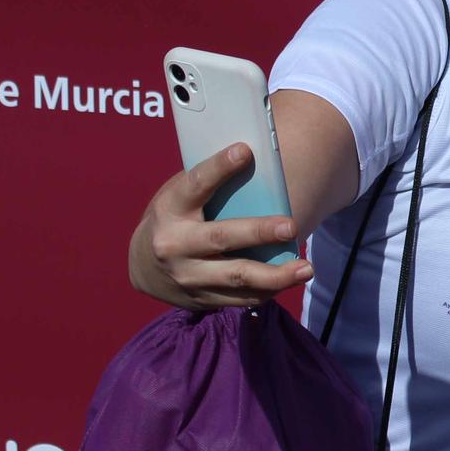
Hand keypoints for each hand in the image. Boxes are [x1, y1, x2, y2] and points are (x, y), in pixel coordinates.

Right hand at [128, 143, 313, 308]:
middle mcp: (175, 245)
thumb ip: (209, 186)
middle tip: (291, 226)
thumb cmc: (175, 218)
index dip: (218, 168)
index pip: (195, 184)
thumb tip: (255, 163)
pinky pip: (240, 298)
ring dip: (275, 275)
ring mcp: (187, 276)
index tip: (244, 151)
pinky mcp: (200, 299)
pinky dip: (268, 290)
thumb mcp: (180, 196)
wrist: (143, 266)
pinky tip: (290, 280)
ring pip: (236, 277)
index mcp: (171, 208)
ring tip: (306, 269)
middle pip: (221, 238)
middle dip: (258, 232)